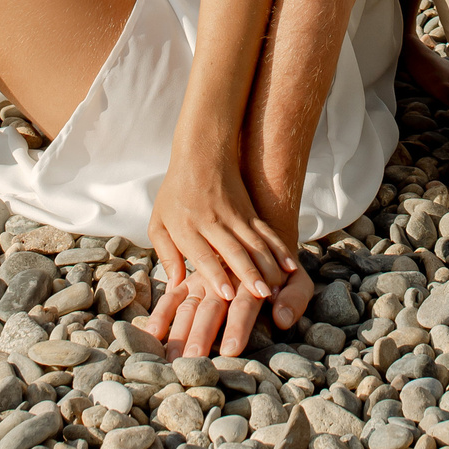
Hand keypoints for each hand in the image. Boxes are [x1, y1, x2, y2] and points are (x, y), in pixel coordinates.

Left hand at [145, 160, 296, 358]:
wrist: (202, 154)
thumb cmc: (175, 193)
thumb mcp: (159, 223)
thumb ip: (166, 255)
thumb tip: (174, 286)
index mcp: (186, 227)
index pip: (203, 254)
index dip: (216, 275)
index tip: (228, 295)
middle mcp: (212, 223)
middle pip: (233, 250)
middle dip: (248, 274)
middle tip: (260, 295)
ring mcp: (234, 216)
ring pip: (254, 243)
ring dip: (266, 266)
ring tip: (276, 286)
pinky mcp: (249, 212)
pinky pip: (267, 234)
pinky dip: (279, 250)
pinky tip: (289, 266)